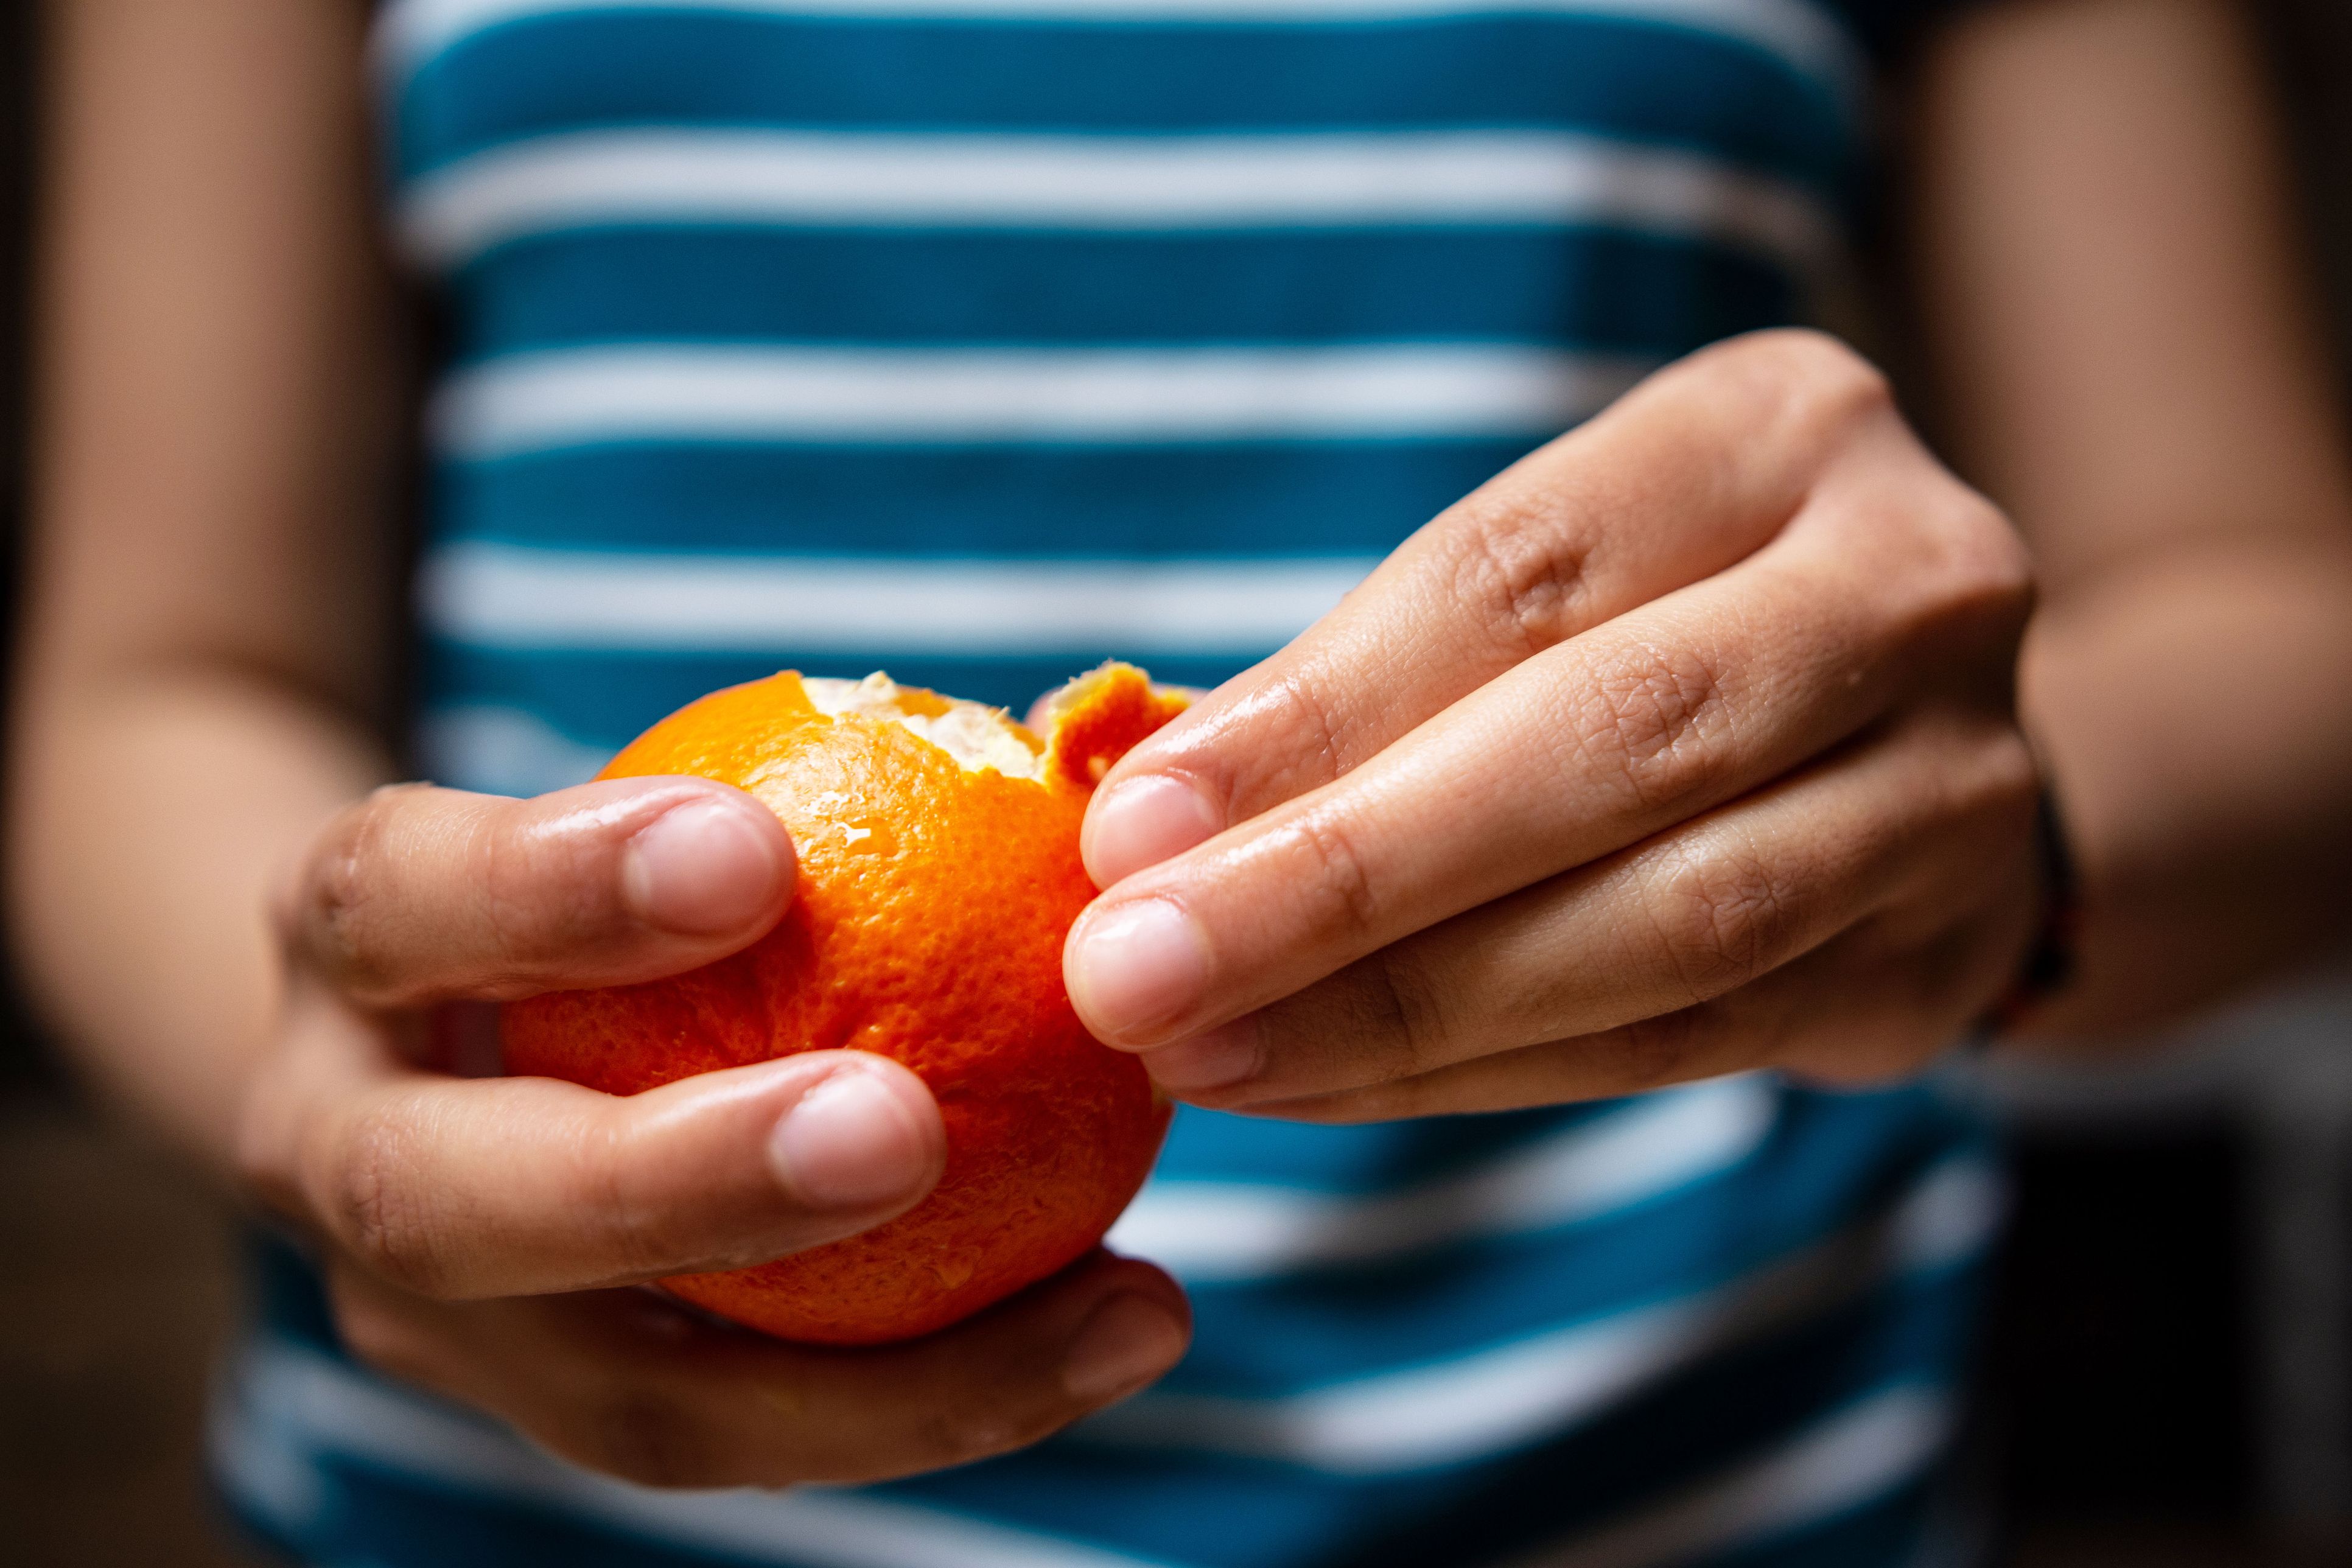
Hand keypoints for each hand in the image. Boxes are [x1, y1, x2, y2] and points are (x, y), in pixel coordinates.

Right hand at [235, 778, 1189, 1486]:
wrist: (423, 1023)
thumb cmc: (589, 873)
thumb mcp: (622, 803)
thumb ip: (783, 799)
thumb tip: (1085, 752)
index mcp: (345, 945)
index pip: (399, 897)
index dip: (552, 886)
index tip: (750, 854)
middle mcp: (333, 1148)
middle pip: (447, 1204)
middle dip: (675, 1181)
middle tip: (899, 1129)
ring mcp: (430, 1315)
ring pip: (624, 1398)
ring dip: (882, 1377)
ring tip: (1121, 1303)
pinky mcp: (555, 1407)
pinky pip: (751, 1437)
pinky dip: (941, 1396)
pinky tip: (1118, 1324)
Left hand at [1063, 331, 2043, 1119]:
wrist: (1908, 744)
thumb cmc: (1649, 633)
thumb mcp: (1536, 589)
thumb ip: (1366, 685)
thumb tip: (1139, 827)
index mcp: (1780, 430)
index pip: (1518, 570)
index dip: (1316, 708)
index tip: (1135, 820)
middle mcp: (1912, 586)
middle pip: (1612, 742)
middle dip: (1346, 875)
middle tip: (1135, 969)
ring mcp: (1959, 784)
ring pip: (1671, 923)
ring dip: (1404, 1007)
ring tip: (1205, 1052)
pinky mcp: (1940, 961)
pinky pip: (1687, 1040)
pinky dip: (1484, 1074)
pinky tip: (1325, 1086)